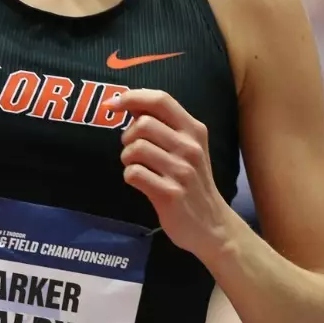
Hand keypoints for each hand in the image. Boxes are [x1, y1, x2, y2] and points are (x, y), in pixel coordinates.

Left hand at [116, 89, 236, 258]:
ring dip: (127, 158)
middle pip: (143, 123)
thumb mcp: (188, 149)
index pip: (161, 99)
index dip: (132, 97)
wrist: (211, 226)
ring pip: (136, 148)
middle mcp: (190, 147)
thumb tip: (132, 104)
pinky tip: (140, 182)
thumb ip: (165, 126)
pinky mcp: (170, 194)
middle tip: (133, 151)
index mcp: (194, 131)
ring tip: (137, 167)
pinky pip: (134, 173)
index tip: (112, 105)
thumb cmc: (193, 182)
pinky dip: (130, 176)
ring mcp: (182, 171)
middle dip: (128, 136)